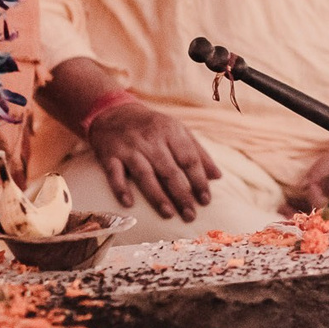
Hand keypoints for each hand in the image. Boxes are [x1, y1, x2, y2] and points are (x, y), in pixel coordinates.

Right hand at [82, 100, 217, 222]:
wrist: (113, 112)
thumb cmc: (152, 126)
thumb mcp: (177, 131)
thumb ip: (198, 153)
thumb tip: (218, 177)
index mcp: (171, 132)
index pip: (189, 159)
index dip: (199, 181)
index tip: (206, 201)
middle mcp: (151, 139)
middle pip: (169, 170)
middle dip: (182, 194)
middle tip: (191, 215)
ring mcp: (129, 147)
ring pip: (145, 174)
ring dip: (157, 196)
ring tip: (169, 213)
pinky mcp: (109, 155)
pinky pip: (115, 173)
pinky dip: (121, 188)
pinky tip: (129, 204)